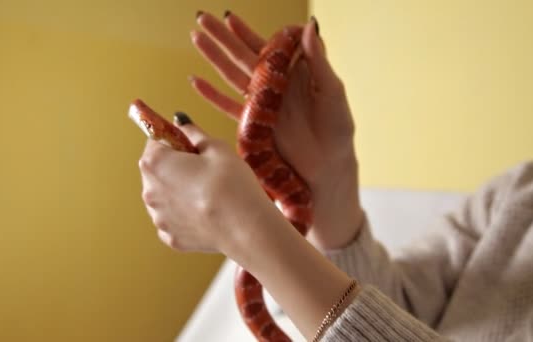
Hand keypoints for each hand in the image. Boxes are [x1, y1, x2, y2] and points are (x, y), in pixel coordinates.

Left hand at [138, 117, 283, 254]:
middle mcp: (149, 191)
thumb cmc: (231, 184)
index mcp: (155, 163)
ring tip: (208, 193)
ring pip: (165, 196)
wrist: (245, 227)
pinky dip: (185, 215)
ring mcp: (158, 217)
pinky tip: (206, 212)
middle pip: (157, 170)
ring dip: (179, 191)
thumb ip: (193, 133)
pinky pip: (174, 219)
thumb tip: (180, 122)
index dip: (175, 140)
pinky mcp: (171, 237)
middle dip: (175, 166)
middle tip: (205, 169)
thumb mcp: (216, 147)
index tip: (192, 145)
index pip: (155, 140)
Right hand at [190, 12, 362, 248]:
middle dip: (222, 38)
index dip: (247, 32)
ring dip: (213, 58)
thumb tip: (309, 25)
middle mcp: (274, 86)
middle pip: (242, 56)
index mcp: (293, 73)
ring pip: (231, 75)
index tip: (230, 17)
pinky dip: (211, 95)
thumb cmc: (337, 129)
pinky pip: (228, 106)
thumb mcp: (332, 91)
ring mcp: (262, 105)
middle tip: (202, 18)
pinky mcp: (252, 125)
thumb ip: (319, 60)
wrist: (327, 168)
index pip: (266, 46)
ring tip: (196, 39)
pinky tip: (196, 82)